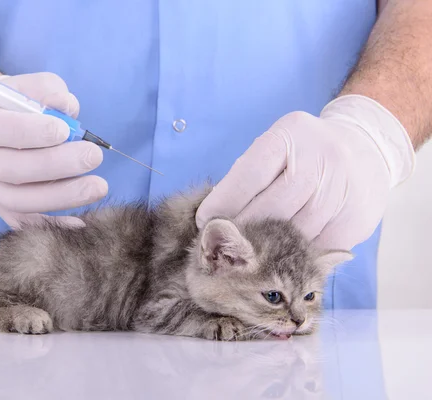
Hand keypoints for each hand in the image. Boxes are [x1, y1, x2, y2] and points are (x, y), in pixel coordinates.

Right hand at [0, 72, 106, 228]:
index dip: (31, 132)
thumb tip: (67, 106)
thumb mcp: (28, 87)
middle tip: (93, 156)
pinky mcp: (3, 207)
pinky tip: (81, 223)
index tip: (65, 130)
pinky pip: (26, 223)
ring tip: (98, 187)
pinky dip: (53, 225)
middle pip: (11, 169)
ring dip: (62, 196)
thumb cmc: (16, 104)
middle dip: (56, 165)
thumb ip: (47, 90)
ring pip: (19, 201)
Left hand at [196, 95, 414, 249]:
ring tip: (251, 254)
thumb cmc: (301, 152)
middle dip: (242, 231)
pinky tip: (284, 254)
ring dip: (268, 249)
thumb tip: (214, 219)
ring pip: (294, 233)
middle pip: (271, 208)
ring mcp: (341, 189)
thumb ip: (246, 176)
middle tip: (224, 246)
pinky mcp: (356, 218)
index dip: (223, 204)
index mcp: (288, 136)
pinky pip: (318, 247)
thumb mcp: (274, 147)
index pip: (248, 176)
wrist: (364, 147)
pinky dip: (297, 255)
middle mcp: (318, 159)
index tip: (205, 222)